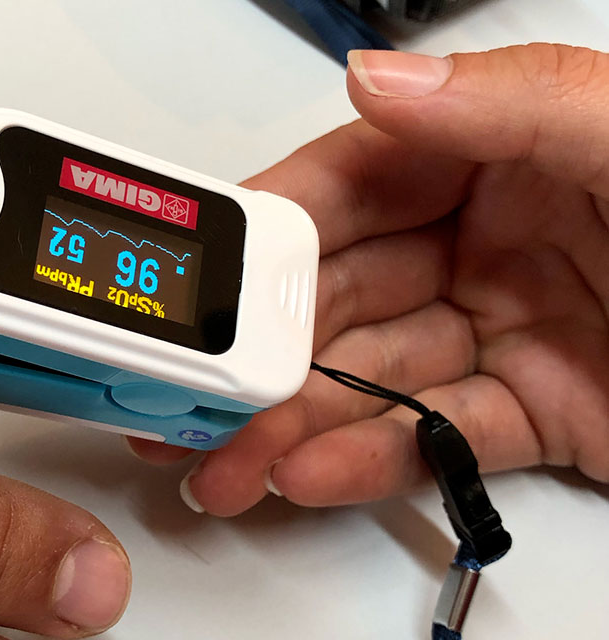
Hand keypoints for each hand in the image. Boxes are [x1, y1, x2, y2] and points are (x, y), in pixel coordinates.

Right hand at [130, 44, 608, 514]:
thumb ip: (513, 104)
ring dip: (294, 426)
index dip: (272, 237)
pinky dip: (369, 461)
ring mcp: (504, 330)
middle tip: (196, 397)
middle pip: (345, 299)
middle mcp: (490, 240)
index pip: (352, 187)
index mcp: (503, 155)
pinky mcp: (532, 412)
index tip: (210, 284)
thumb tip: (376, 83)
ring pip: (372, 380)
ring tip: (228, 463)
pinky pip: (432, 438)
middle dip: (263, 354)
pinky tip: (310, 474)